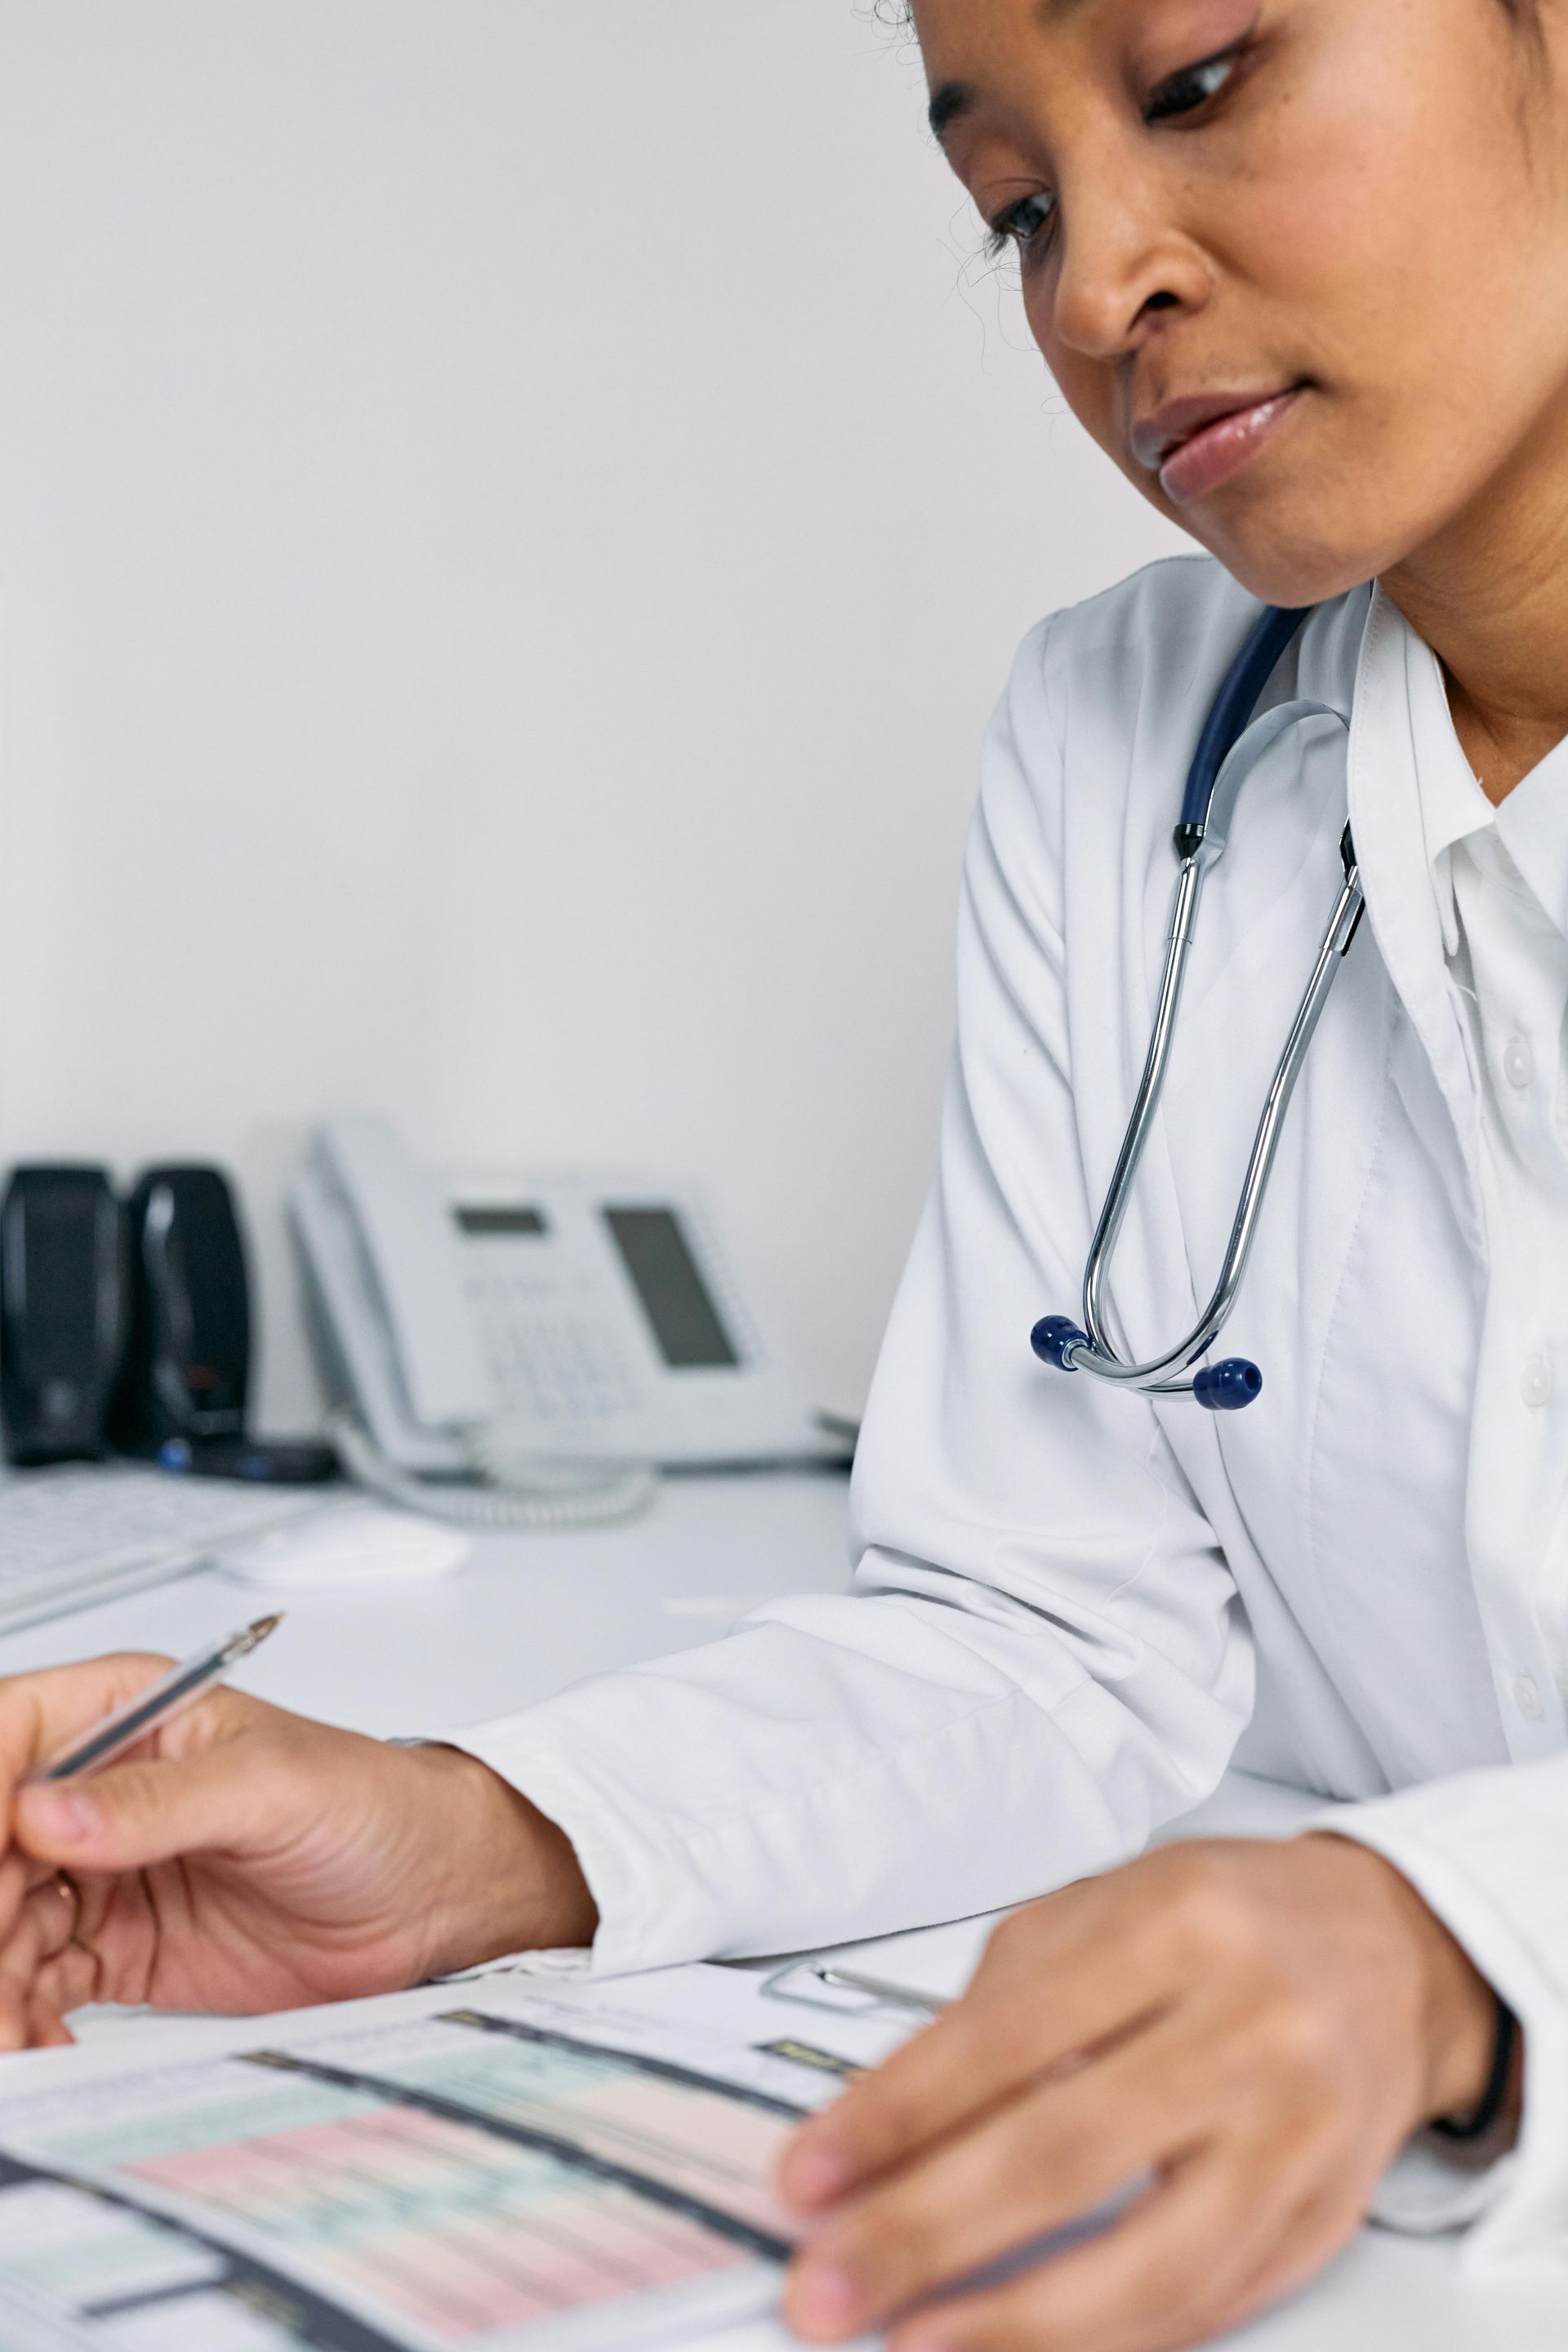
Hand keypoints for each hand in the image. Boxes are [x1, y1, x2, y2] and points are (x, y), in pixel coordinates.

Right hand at [0, 1651, 595, 2048]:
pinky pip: (35, 1986)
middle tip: (0, 1978)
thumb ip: (157, 1802)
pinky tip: (41, 2050)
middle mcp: (94, 1792)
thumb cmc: (371, 1805)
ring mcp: (97, 1875)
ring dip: (0, 1985)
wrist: (427, 1895)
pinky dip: (24, 2023)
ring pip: (2, 1927)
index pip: (6, 1740)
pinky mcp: (113, 1949)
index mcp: (122, 1717)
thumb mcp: (269, 1787)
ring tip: (17, 2035)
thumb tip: (45, 1811)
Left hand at [778, 1837, 1501, 2351]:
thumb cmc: (1224, 1922)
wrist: (1391, 1950)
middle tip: (825, 2285)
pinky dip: (1106, 2343)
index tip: (805, 2178)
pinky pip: (1207, 2305)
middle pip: (1063, 2152)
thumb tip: (880, 2130)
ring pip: (1149, 2260)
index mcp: (1172, 1922)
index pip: (1002, 2037)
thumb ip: (997, 2009)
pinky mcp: (1326, 2216)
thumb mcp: (1100, 1912)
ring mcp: (1298, 2131)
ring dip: (1013, 2322)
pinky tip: (1021, 2350)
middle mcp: (1246, 2024)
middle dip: (923, 2231)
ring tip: (909, 2342)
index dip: (891, 2117)